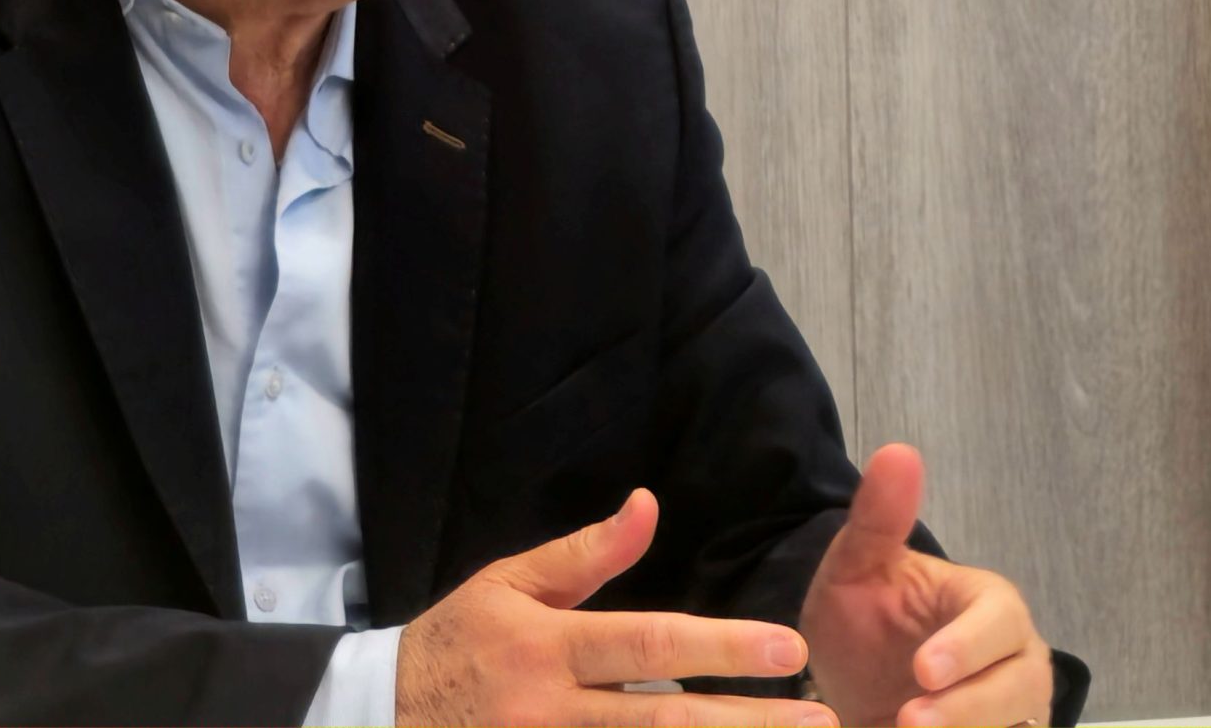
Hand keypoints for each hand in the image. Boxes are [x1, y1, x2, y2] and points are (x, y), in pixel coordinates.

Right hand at [396, 488, 836, 726]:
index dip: (720, 647)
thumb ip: (586, 553)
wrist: (386, 713)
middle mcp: (553, 710)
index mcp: (547, 646)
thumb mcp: (509, 582)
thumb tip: (648, 505)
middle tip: (823, 720)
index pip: (647, 644)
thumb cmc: (457, 641)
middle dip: (750, 724)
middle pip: (667, 723)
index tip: (786, 648)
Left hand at [800, 444, 1054, 727]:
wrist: (844, 678)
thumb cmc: (861, 617)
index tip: (925, 669)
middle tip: (910, 722)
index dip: (969, 648)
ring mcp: (1016, 707)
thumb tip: (898, 451)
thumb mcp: (856, 566)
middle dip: (969, 708)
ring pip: (1016, 726)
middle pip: (1018, 687)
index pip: (998, 623)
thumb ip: (878, 516)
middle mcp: (1016, 658)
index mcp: (988, 604)